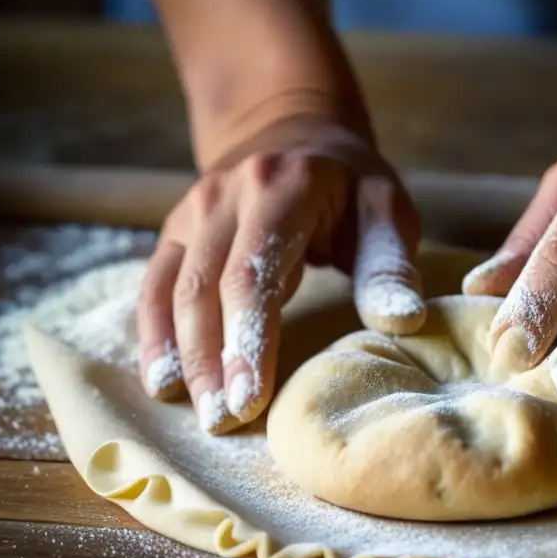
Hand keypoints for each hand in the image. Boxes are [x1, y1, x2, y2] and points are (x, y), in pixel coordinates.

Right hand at [137, 122, 424, 433]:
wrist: (292, 133)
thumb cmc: (350, 185)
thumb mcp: (386, 209)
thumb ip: (390, 264)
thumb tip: (403, 323)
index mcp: (282, 187)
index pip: (254, 271)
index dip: (247, 339)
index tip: (249, 400)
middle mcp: (225, 196)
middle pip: (205, 288)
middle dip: (211, 360)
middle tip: (223, 424)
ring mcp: (192, 211)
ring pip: (171, 290)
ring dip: (181, 356)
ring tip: (197, 415)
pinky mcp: (175, 230)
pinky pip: (154, 286)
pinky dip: (153, 335)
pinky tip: (162, 381)